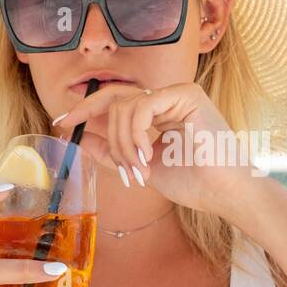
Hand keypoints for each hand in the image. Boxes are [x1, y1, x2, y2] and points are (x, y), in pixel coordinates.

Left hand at [52, 81, 263, 215]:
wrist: (224, 193)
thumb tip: (80, 139)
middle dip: (88, 113)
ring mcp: (177, 94)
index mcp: (159, 113)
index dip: (86, 109)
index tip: (62, 122)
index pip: (116, 101)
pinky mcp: (186, 94)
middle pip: (114, 97)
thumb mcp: (141, 167)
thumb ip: (113, 152)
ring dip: (120, 143)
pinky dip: (135, 134)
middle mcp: (167, 99)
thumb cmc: (193, 182)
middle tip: (69, 126)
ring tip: (136, 169)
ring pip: (124, 106)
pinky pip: (141, 107)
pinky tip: (146, 156)